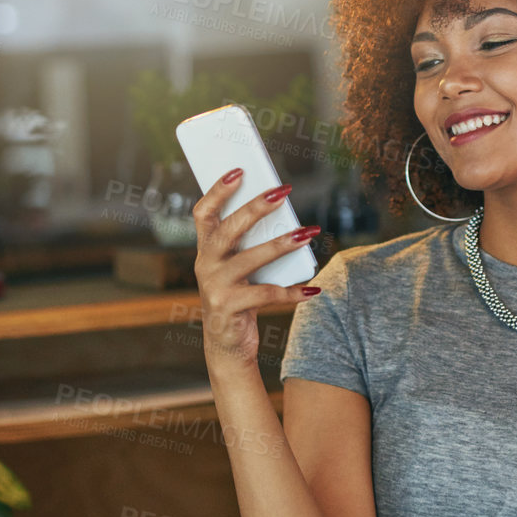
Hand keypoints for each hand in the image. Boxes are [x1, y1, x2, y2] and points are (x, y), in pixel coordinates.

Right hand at [191, 170, 319, 369]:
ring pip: (251, 259)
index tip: (239, 170)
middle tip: (283, 191)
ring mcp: (214, 287)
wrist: (226, 346)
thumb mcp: (237, 268)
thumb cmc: (238, 297)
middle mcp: (205, 265)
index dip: (218, 190)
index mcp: (205, 250)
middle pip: (229, 228)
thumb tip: (280, 211)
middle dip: (256, 207)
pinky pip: (267, 294)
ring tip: (308, 232)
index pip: (204, 213)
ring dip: (282, 244)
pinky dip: (293, 292)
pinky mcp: (229, 308)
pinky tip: (313, 289)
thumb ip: (248, 244)